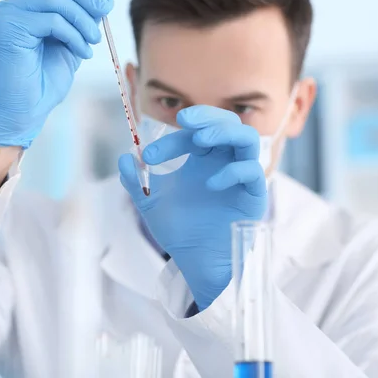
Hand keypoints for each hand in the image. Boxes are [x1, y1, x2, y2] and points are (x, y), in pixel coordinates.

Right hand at [0, 0, 113, 148]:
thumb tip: (106, 0)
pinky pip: (50, 20)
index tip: (102, 1)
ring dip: (82, 20)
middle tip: (105, 12)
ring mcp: (5, 15)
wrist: (23, 113)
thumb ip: (82, 23)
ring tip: (94, 41)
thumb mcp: (70, 46)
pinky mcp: (7, 26)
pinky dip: (72, 34)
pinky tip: (81, 51)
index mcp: (21, 11)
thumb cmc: (41, 85)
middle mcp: (8, 8)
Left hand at [119, 106, 266, 309]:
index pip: (192, 134)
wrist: (197, 262)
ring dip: (225, 132)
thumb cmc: (180, 231)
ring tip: (200, 139)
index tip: (149, 156)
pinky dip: (233, 171)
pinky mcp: (253, 196)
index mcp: (202, 159)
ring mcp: (241, 177)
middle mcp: (224, 162)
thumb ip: (136, 181)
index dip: (171, 139)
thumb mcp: (150, 204)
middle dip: (207, 116)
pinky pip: (253, 172)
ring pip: (247, 138)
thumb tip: (124, 157)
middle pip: (227, 123)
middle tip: (184, 120)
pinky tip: (211, 183)